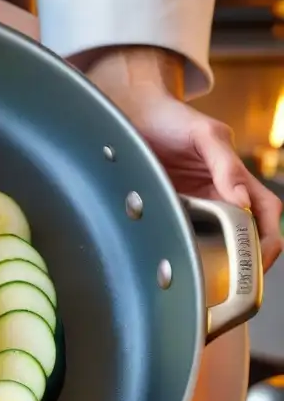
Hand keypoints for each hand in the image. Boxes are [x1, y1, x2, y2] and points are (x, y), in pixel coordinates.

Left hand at [88, 48, 282, 269]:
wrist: (132, 114)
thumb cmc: (173, 120)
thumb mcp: (205, 136)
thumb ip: (225, 165)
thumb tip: (242, 200)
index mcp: (235, 180)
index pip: (265, 214)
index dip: (268, 239)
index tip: (258, 261)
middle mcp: (216, 196)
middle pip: (241, 235)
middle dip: (242, 260)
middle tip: (231, 285)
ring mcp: (190, 206)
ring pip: (209, 240)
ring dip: (210, 259)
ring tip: (204, 282)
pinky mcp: (164, 211)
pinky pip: (176, 236)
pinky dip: (178, 250)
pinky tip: (171, 264)